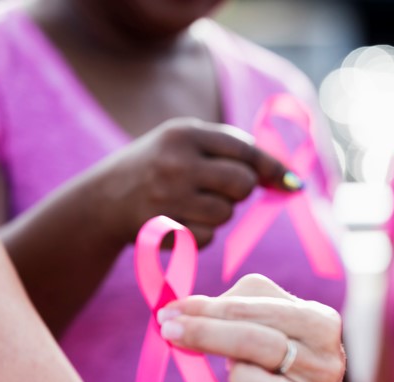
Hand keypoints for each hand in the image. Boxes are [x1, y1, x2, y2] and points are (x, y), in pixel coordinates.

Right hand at [86, 118, 300, 246]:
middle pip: (242, 183)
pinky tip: (179, 221)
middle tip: (222, 190)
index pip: (245, 149)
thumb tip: (287, 177)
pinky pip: (208, 236)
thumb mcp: (182, 144)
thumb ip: (228, 152)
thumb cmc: (156, 169)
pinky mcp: (163, 228)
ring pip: (227, 213)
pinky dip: (201, 233)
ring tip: (191, 203)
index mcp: (184, 133)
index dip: (273, 168)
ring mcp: (167, 196)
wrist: (100, 201)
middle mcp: (176, 162)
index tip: (293, 183)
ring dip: (218, 213)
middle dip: (241, 191)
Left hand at [157, 274, 344, 381]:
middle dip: (209, 334)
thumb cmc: (261, 343)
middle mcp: (325, 364)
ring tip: (231, 372)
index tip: (170, 311)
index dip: (214, 309)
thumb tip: (181, 310)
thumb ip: (225, 303)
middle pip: (264, 345)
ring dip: (242, 380)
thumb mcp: (253, 310)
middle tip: (168, 329)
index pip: (263, 310)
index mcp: (321, 322)